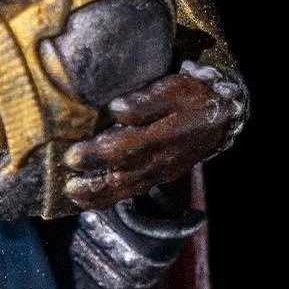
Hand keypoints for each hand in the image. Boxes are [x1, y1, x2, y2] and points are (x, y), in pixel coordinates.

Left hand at [61, 72, 232, 210]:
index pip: (123, 150)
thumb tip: (115, 109)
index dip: (96, 156)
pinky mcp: (160, 176)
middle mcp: (159, 160)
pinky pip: (133, 192)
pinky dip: (111, 198)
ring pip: (126, 190)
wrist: (221, 116)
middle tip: (67, 186)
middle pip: (121, 178)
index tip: (71, 156)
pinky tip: (93, 198)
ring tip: (74, 196)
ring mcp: (160, 172)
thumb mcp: (171, 90)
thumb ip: (144, 102)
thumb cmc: (191, 97)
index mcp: (159, 136)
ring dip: (99, 197)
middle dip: (92, 185)